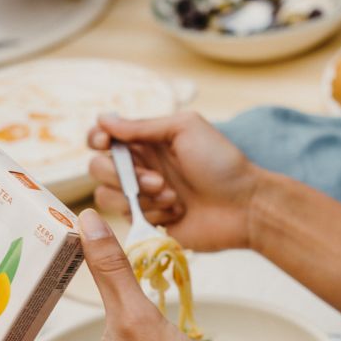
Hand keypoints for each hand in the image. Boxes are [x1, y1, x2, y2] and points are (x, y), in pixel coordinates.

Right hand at [88, 111, 260, 251]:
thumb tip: (103, 118)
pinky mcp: (145, 222)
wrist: (243, 207)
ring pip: (107, 196)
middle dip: (122, 175)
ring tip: (173, 197)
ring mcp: (140, 196)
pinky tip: (177, 212)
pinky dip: (152, 214)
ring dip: (141, 197)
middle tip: (158, 180)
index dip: (97, 140)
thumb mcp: (184, 129)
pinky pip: (126, 218)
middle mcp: (137, 167)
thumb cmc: (220, 162)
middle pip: (97, 168)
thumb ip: (142, 126)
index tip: (107, 143)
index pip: (100, 138)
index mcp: (145, 141)